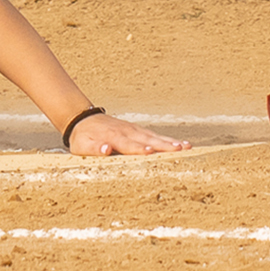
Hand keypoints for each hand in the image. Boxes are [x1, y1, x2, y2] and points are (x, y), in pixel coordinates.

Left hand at [65, 111, 190, 156]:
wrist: (84, 118)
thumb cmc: (84, 137)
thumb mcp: (82, 146)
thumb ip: (94, 148)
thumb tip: (105, 149)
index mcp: (113, 137)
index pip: (128, 145)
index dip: (139, 149)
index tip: (150, 152)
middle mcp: (127, 132)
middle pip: (147, 139)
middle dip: (163, 145)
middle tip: (179, 149)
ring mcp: (134, 130)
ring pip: (154, 136)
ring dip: (170, 142)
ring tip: (187, 147)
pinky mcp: (138, 130)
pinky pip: (155, 135)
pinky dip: (168, 139)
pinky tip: (180, 144)